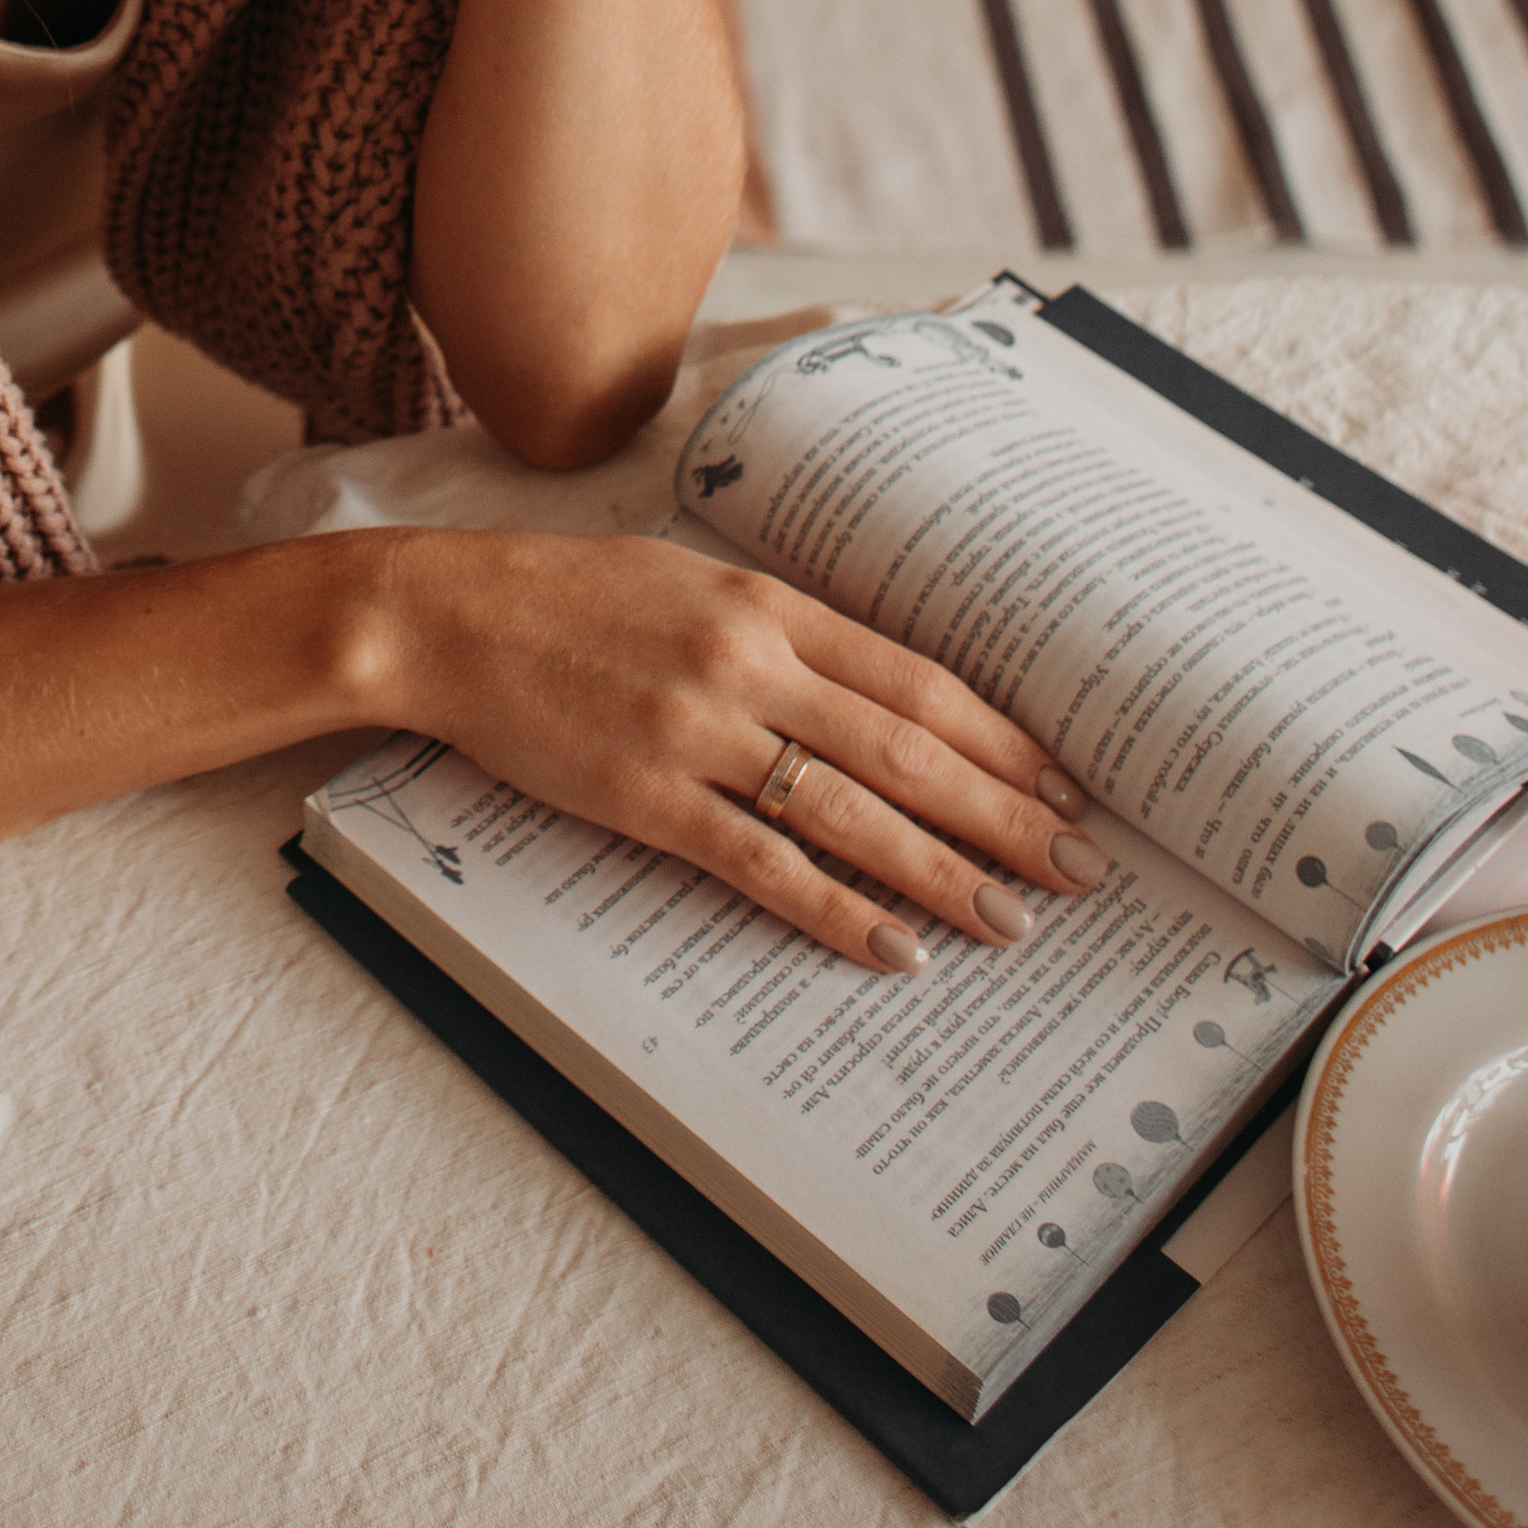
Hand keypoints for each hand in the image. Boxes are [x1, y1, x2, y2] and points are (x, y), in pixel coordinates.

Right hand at [380, 528, 1099, 966]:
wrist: (449, 617)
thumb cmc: (566, 597)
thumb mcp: (689, 580)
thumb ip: (780, 630)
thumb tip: (874, 694)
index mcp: (766, 601)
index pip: (914, 678)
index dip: (998, 738)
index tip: (1060, 783)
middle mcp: (748, 661)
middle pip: (908, 748)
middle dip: (1004, 814)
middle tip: (1077, 868)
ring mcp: (698, 730)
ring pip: (854, 811)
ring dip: (945, 872)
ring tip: (1013, 919)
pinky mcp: (647, 795)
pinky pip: (763, 864)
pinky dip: (837, 909)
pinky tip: (895, 947)